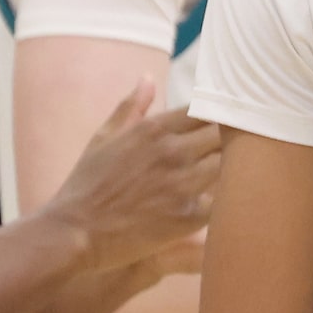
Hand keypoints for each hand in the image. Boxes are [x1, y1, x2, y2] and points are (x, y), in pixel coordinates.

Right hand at [44, 80, 220, 273]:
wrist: (75, 233)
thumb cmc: (87, 185)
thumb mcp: (103, 138)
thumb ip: (130, 108)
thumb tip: (148, 78)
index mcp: (154, 129)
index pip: (207, 110)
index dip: (219, 118)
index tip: (223, 127)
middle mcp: (173, 151)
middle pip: (227, 135)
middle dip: (233, 141)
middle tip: (236, 152)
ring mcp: (184, 183)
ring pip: (234, 165)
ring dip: (236, 169)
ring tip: (234, 175)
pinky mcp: (192, 216)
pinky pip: (227, 200)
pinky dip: (229, 199)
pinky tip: (226, 202)